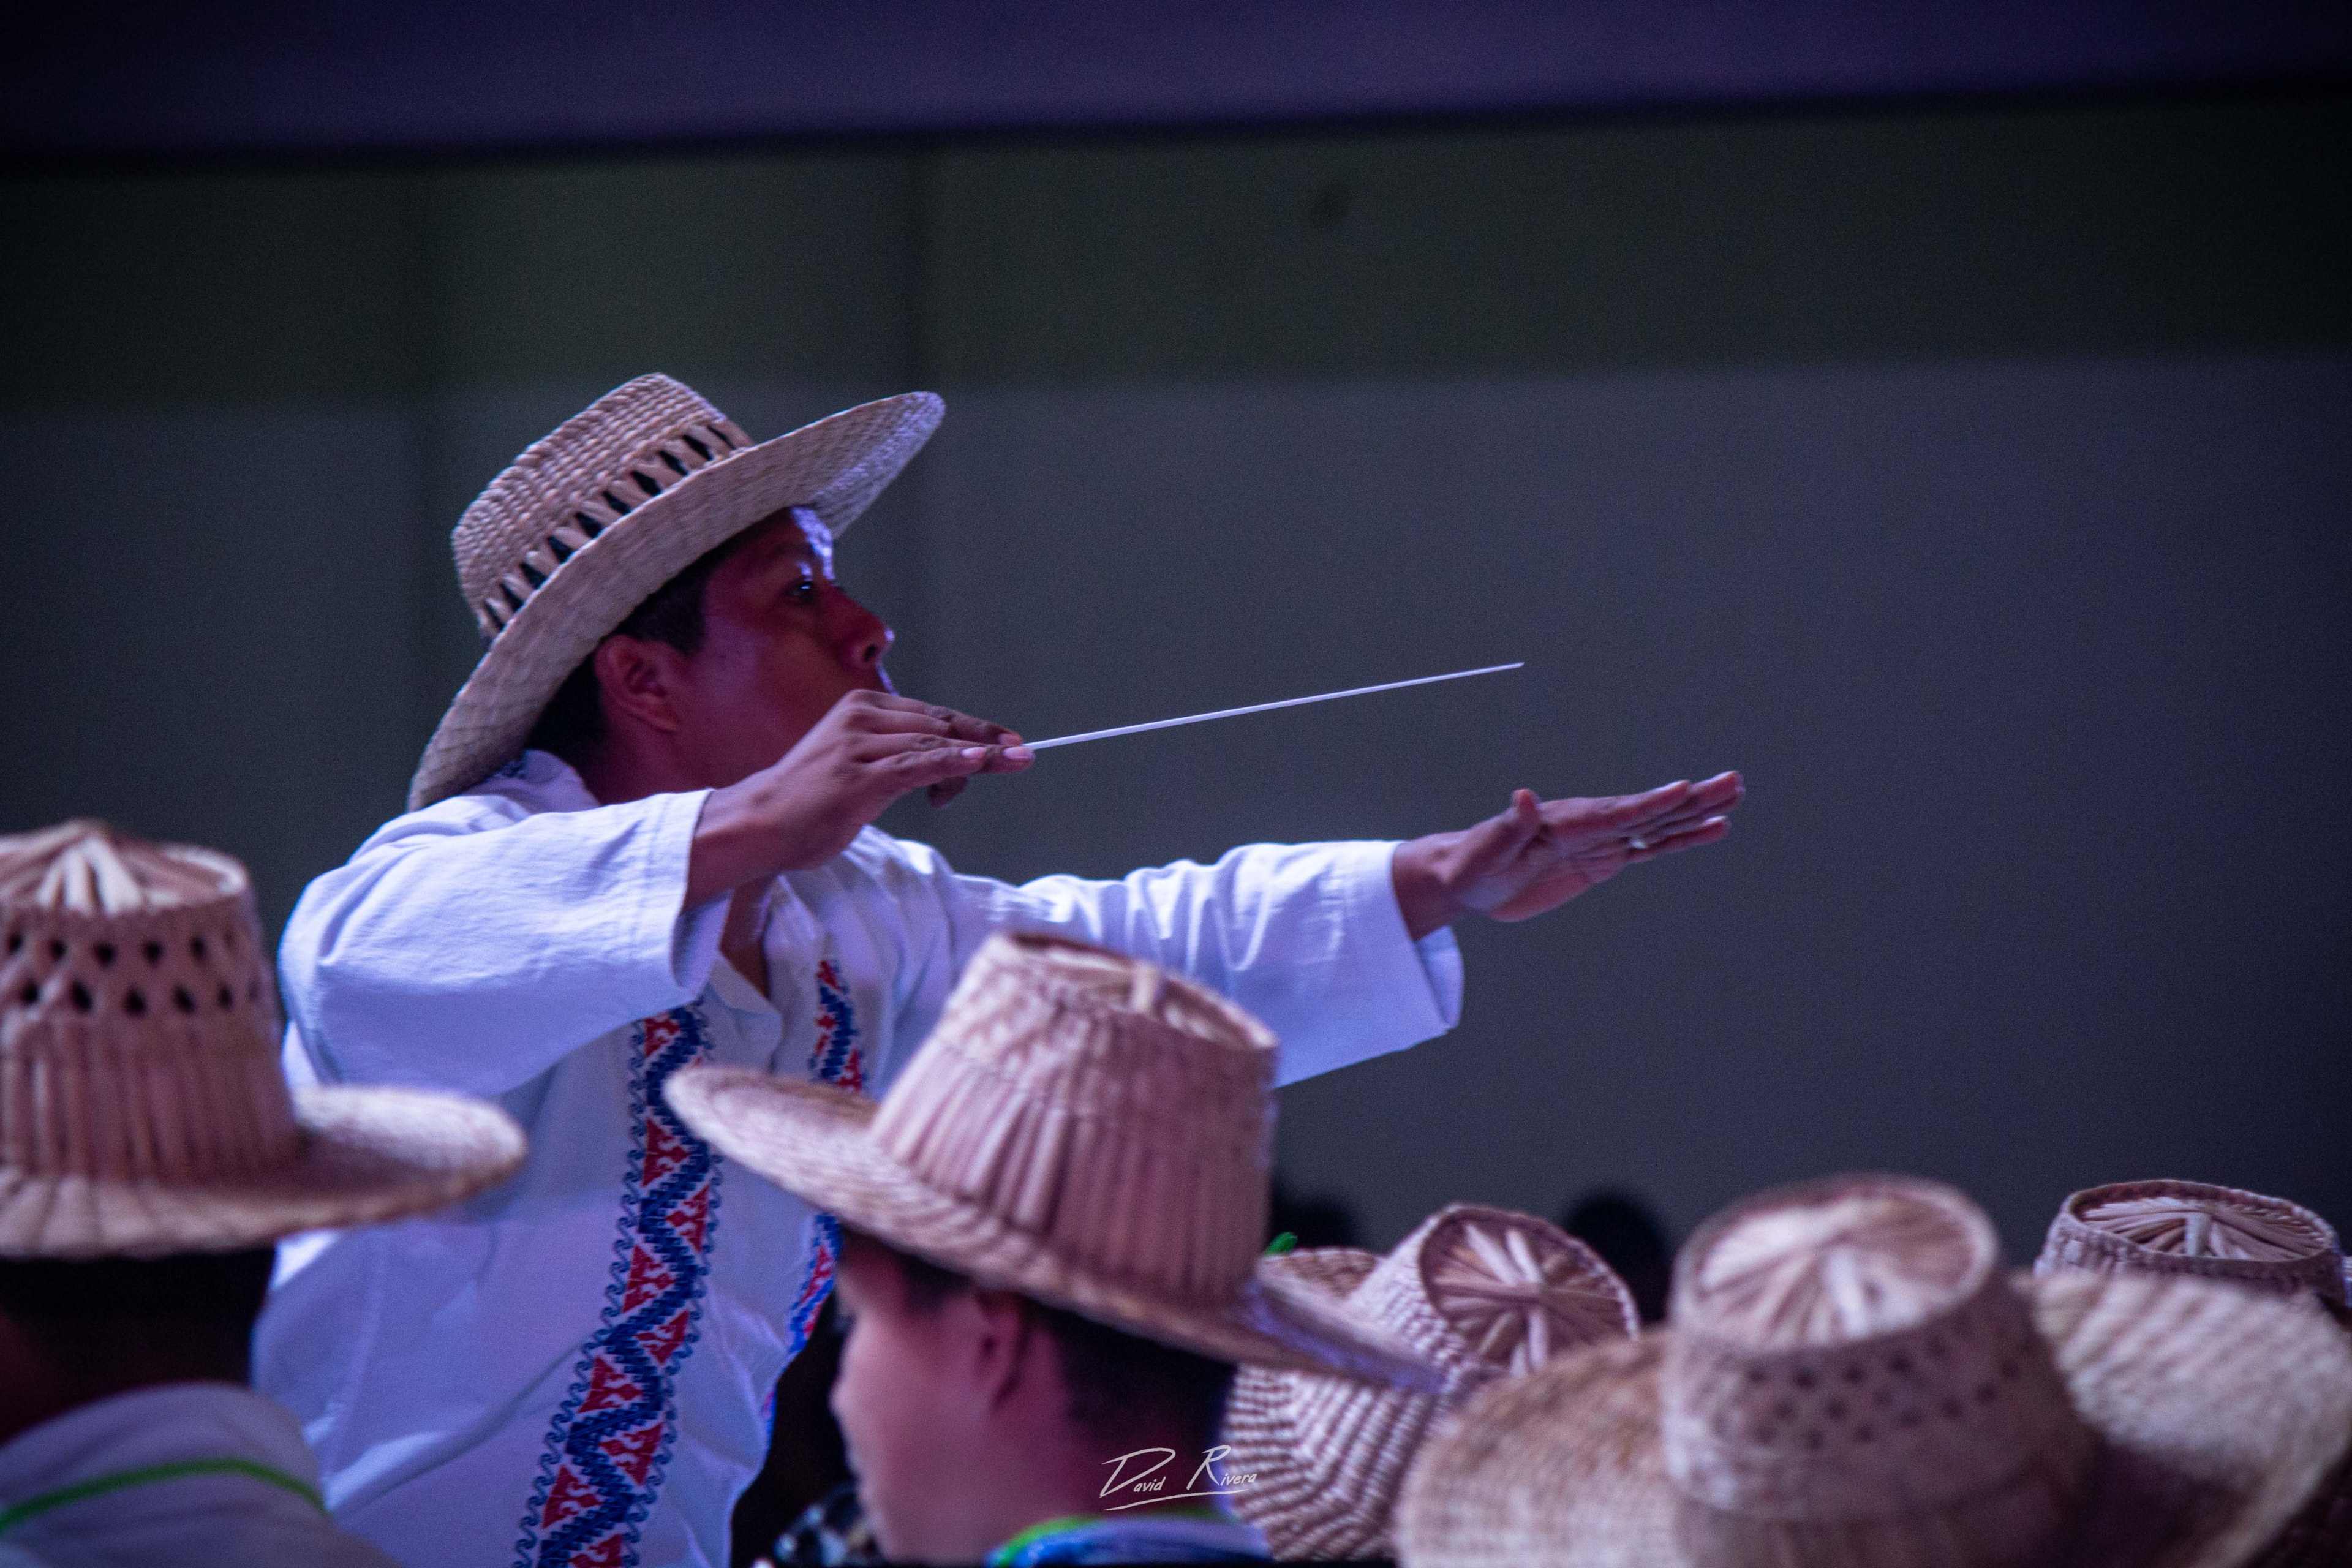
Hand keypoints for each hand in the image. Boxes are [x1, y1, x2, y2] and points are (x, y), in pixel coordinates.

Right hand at [688, 690, 1031, 903]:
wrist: (759, 824)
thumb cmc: (809, 802)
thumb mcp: (862, 772)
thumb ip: (901, 762)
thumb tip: (952, 767)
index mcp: (861, 710)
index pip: (932, 716)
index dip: (976, 729)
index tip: (1010, 743)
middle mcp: (860, 720)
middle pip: (939, 726)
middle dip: (986, 741)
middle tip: (1023, 755)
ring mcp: (857, 747)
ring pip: (932, 744)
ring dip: (977, 757)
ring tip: (1011, 764)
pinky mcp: (857, 777)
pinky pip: (915, 766)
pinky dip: (951, 764)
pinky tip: (979, 764)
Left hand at [1391, 771, 1742, 938]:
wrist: (1467, 877)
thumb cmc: (1472, 862)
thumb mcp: (1486, 850)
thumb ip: (1509, 826)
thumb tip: (1522, 796)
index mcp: (1566, 822)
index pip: (1616, 813)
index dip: (1650, 803)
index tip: (1684, 789)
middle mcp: (1590, 825)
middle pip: (1650, 811)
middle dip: (1692, 799)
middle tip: (1733, 782)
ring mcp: (1600, 841)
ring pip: (1657, 826)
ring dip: (1696, 814)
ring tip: (1734, 799)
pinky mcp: (1602, 860)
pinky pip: (1648, 848)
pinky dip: (1679, 840)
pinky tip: (1709, 832)